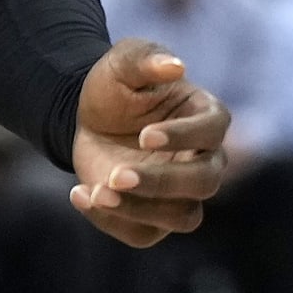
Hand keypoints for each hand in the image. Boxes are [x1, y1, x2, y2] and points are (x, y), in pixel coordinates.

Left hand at [69, 39, 229, 247]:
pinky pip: (143, 233)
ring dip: (140, 210)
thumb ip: (146, 59)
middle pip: (204, 182)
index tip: (145, 136)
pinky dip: (112, 221)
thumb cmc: (116, 87)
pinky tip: (81, 195)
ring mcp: (183, 194)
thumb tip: (175, 65)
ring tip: (98, 191)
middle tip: (116, 175)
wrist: (87, 118)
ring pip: (183, 217)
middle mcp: (205, 159)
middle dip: (161, 182)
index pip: (211, 131)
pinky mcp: (155, 218)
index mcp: (206, 116)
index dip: (183, 136)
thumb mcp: (122, 63)